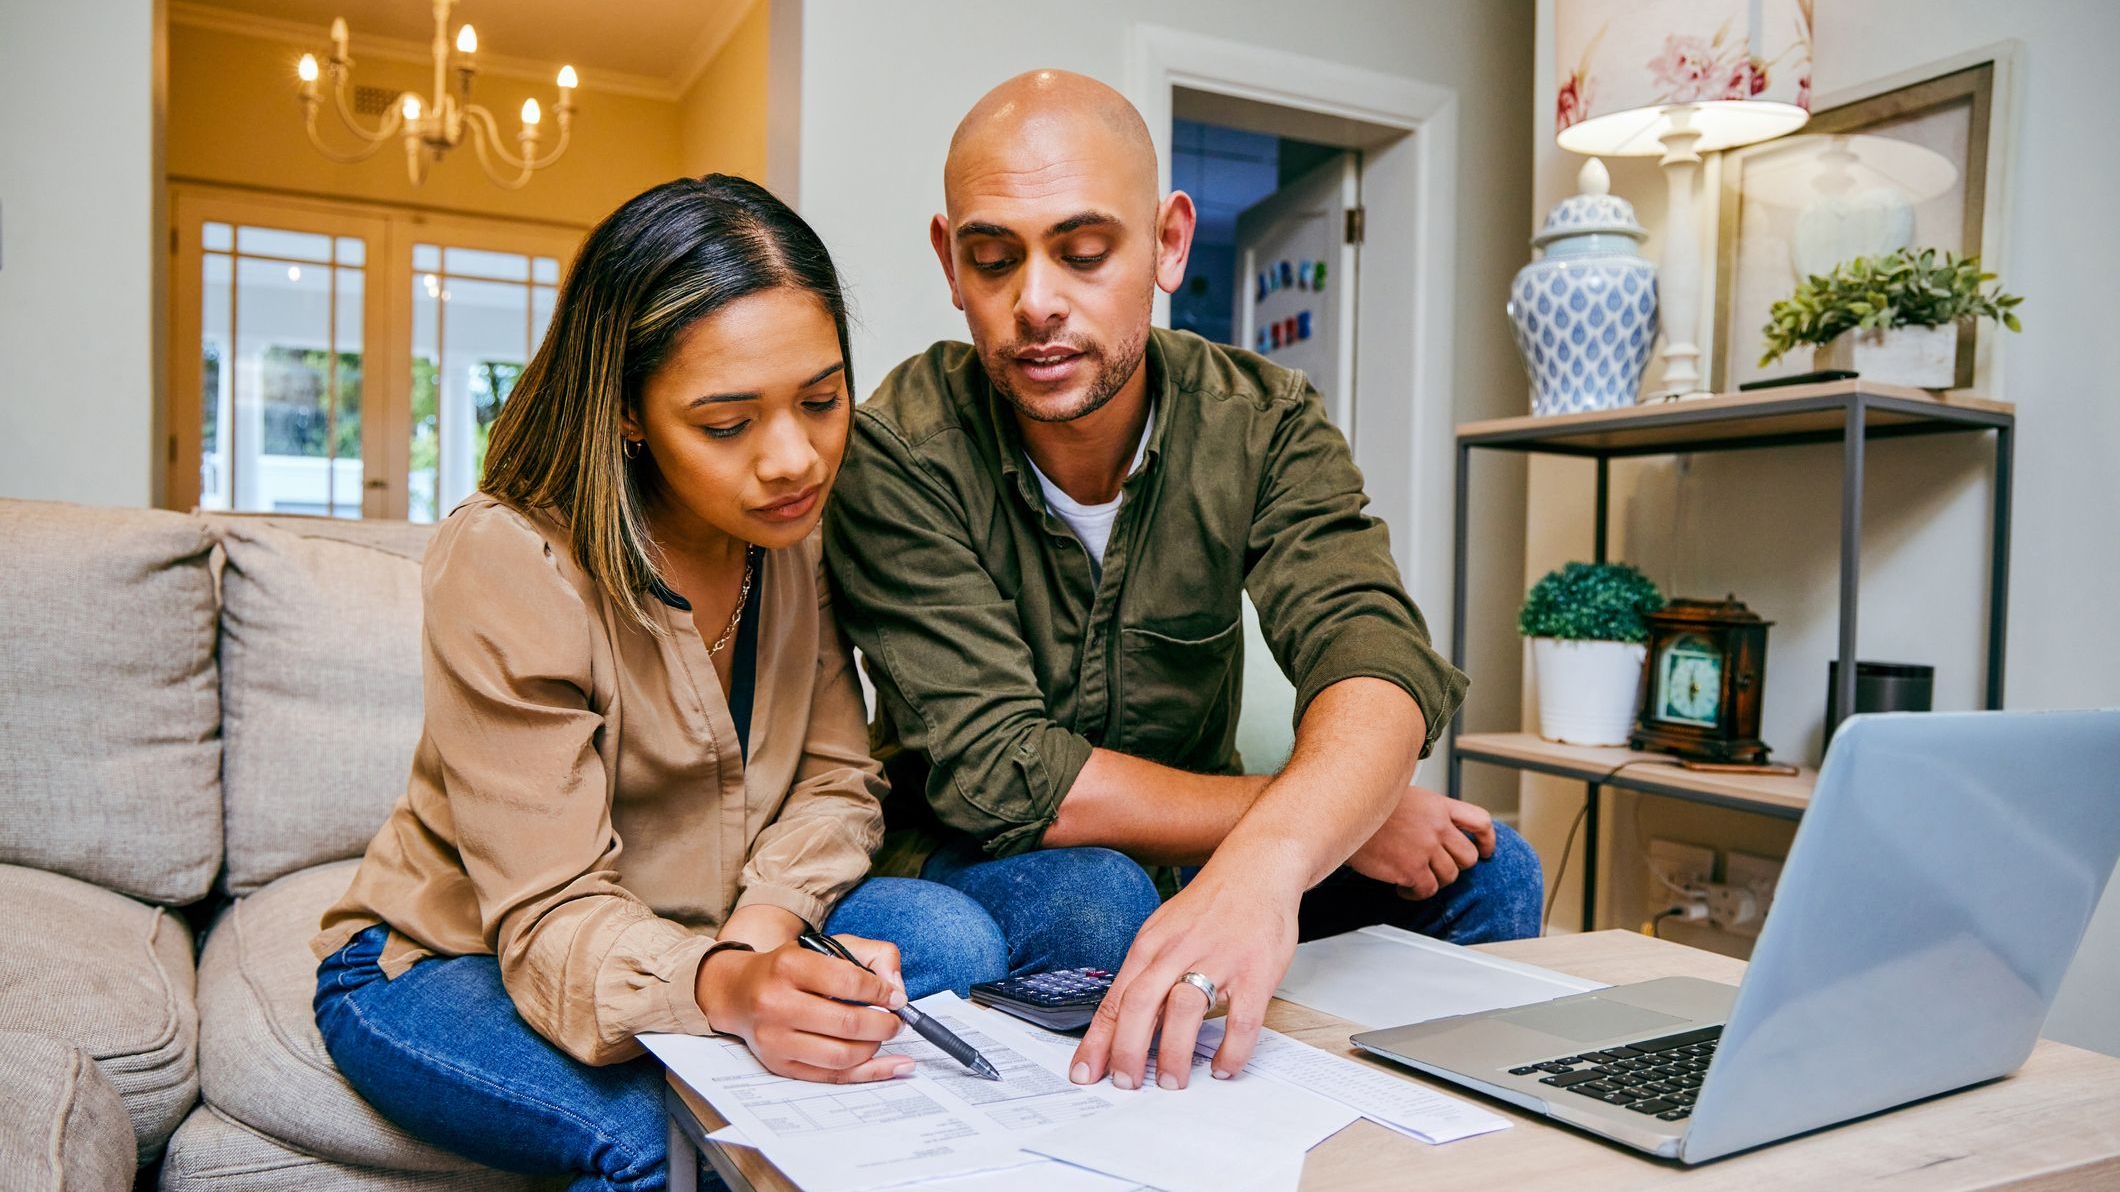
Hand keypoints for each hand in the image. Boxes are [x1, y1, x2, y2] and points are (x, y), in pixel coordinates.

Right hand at [697, 934, 910, 1082]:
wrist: (740, 992)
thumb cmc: (791, 969)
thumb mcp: (830, 946)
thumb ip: (873, 956)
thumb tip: (896, 990)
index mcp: (789, 965)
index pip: (848, 982)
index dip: (882, 992)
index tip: (896, 998)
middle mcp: (776, 1003)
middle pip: (847, 1023)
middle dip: (884, 1024)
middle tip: (896, 1021)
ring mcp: (775, 1038)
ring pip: (842, 1054)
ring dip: (874, 1047)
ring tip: (882, 1035)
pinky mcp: (779, 1065)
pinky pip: (832, 1076)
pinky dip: (868, 1072)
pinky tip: (891, 1065)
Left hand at [1069, 860, 1299, 1091]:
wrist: (1256, 869)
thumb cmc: (1208, 907)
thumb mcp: (1163, 930)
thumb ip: (1144, 972)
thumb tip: (1122, 1023)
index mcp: (1151, 945)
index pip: (1116, 999)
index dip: (1098, 1040)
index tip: (1085, 1072)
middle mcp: (1178, 952)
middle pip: (1141, 1005)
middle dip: (1128, 1050)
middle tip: (1126, 1083)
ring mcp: (1218, 960)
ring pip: (1186, 1011)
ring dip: (1174, 1053)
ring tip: (1171, 1082)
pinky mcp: (1256, 971)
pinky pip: (1241, 1019)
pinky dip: (1231, 1050)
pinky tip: (1223, 1067)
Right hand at [1346, 786, 1495, 898]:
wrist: (1342, 813)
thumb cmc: (1366, 805)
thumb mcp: (1403, 796)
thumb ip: (1425, 812)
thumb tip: (1433, 830)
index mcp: (1438, 805)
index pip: (1480, 822)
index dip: (1487, 840)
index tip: (1485, 851)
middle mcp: (1437, 826)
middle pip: (1468, 856)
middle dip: (1456, 866)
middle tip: (1438, 868)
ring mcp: (1426, 848)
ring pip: (1450, 877)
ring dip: (1434, 881)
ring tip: (1415, 878)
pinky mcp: (1411, 869)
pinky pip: (1427, 890)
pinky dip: (1416, 894)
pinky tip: (1402, 888)